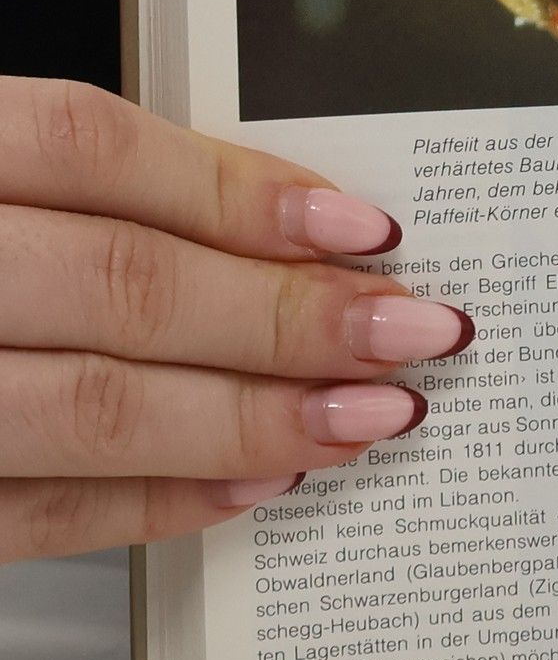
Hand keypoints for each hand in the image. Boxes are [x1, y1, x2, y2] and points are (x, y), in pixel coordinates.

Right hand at [0, 77, 471, 561]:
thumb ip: (71, 187)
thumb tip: (276, 217)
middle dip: (286, 316)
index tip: (367, 228)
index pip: (82, 144)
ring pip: (81, 405)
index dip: (236, 187)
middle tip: (416, 332)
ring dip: (248, 416)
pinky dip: (152, 503)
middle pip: (114, 282)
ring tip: (369, 417)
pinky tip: (254, 485)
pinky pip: (23, 515)